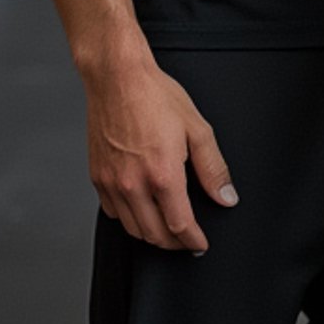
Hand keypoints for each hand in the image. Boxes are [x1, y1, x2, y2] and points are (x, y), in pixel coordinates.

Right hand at [85, 55, 235, 252]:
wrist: (117, 78)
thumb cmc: (156, 96)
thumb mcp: (197, 128)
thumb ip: (213, 168)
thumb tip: (226, 196)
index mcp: (162, 174)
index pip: (179, 225)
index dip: (193, 241)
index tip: (200, 245)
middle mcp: (132, 184)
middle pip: (154, 234)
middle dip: (174, 244)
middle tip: (187, 241)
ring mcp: (111, 183)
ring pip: (131, 228)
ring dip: (151, 235)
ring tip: (167, 230)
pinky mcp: (97, 177)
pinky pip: (112, 212)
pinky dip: (128, 219)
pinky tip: (141, 210)